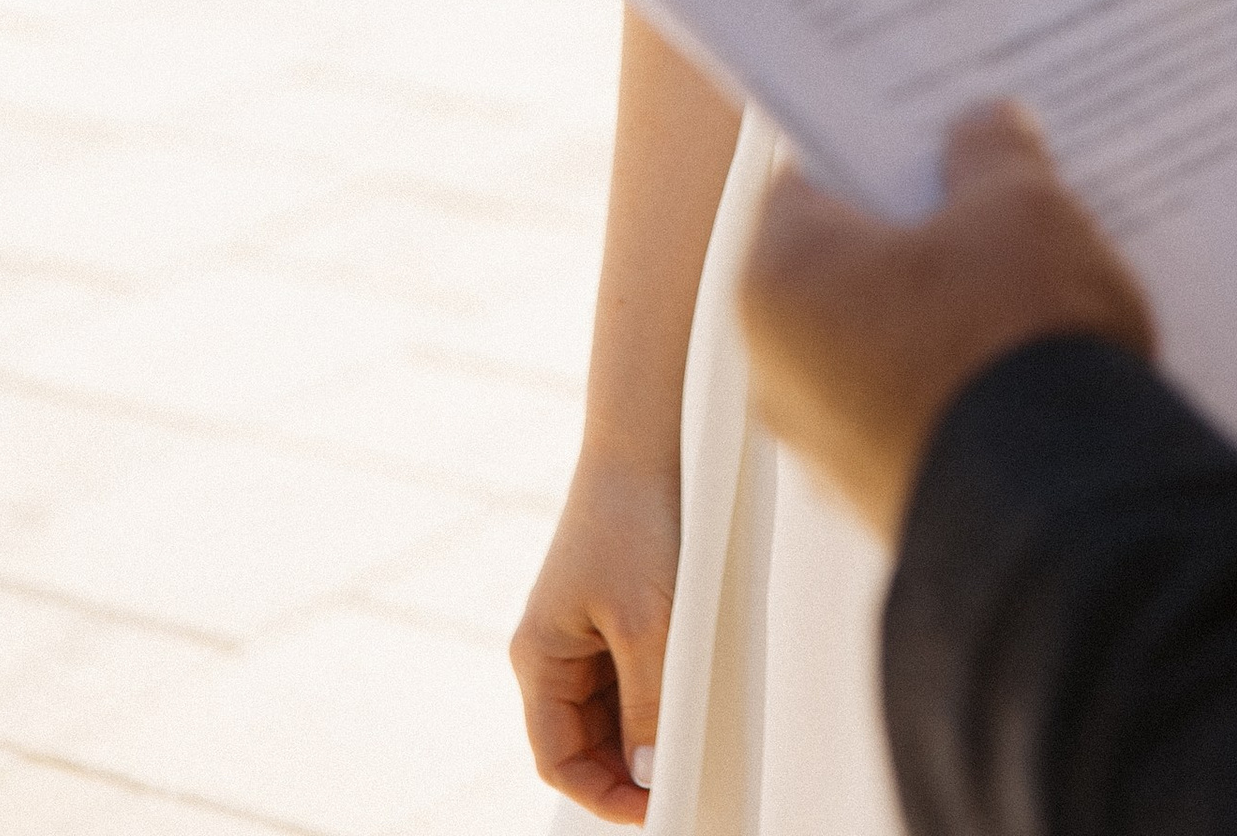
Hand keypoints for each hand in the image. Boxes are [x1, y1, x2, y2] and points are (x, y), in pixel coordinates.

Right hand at [511, 448, 677, 821]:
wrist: (646, 437)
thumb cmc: (635, 522)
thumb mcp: (647, 621)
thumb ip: (646, 703)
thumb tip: (648, 774)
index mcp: (539, 658)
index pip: (559, 759)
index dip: (604, 794)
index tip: (657, 809)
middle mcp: (553, 650)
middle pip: (587, 740)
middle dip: (631, 765)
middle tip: (687, 779)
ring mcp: (583, 629)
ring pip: (614, 709)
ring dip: (650, 726)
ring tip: (697, 735)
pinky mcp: (615, 607)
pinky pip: (633, 671)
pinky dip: (660, 688)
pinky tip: (695, 689)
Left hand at [740, 102, 1154, 537]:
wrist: (1059, 514)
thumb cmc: (1013, 336)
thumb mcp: (1019, 205)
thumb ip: (993, 151)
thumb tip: (983, 130)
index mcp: (777, 278)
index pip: (811, 177)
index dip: (879, 143)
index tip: (936, 123)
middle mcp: (775, 369)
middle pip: (848, 263)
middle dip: (920, 229)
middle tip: (993, 190)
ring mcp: (825, 451)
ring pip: (883, 343)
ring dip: (944, 311)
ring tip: (1034, 274)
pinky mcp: (882, 504)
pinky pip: (914, 414)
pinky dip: (959, 384)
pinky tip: (1032, 360)